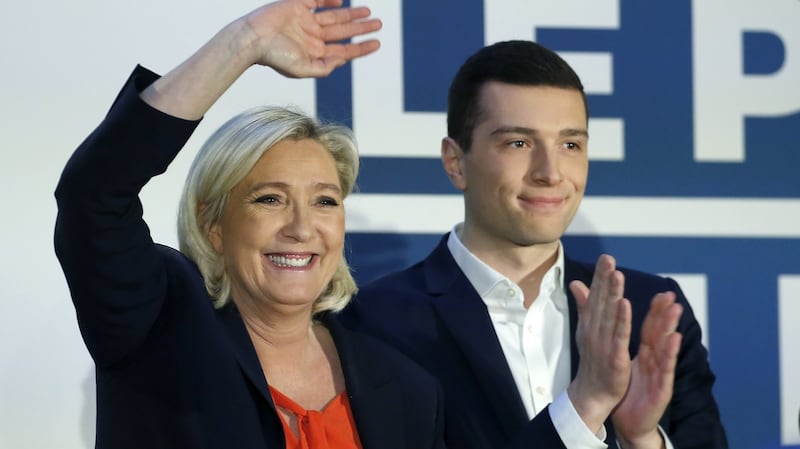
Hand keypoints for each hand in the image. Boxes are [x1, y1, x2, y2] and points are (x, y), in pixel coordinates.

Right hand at [241, 0, 381, 77]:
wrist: (252, 37)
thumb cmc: (273, 56)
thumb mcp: (301, 69)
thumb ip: (323, 68)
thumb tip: (342, 62)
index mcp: (315, 53)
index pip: (344, 50)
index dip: (361, 47)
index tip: (377, 43)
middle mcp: (313, 37)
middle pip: (343, 32)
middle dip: (361, 28)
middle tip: (379, 24)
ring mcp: (306, 21)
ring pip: (335, 16)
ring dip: (352, 14)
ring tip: (368, 12)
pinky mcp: (298, 5)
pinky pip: (319, 1)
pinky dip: (331, 0)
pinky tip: (342, 1)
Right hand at [567, 254, 631, 433]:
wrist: (591, 393)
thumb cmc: (592, 360)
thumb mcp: (587, 329)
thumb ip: (585, 305)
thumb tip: (577, 283)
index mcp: (590, 323)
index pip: (595, 296)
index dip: (600, 277)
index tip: (605, 258)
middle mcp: (594, 330)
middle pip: (600, 301)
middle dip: (604, 279)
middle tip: (608, 259)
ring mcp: (603, 343)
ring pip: (609, 315)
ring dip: (612, 294)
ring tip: (617, 275)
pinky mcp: (613, 356)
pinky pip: (618, 336)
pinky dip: (621, 320)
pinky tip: (625, 304)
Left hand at [612, 292, 682, 448]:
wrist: (629, 421)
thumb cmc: (627, 389)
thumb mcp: (622, 361)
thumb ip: (622, 341)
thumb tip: (617, 323)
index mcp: (645, 353)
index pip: (650, 328)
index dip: (655, 311)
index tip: (660, 293)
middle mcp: (655, 360)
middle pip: (661, 334)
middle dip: (666, 314)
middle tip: (671, 295)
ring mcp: (660, 373)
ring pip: (666, 347)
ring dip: (671, 328)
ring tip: (675, 309)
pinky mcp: (662, 388)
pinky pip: (666, 368)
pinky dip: (670, 354)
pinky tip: (674, 340)